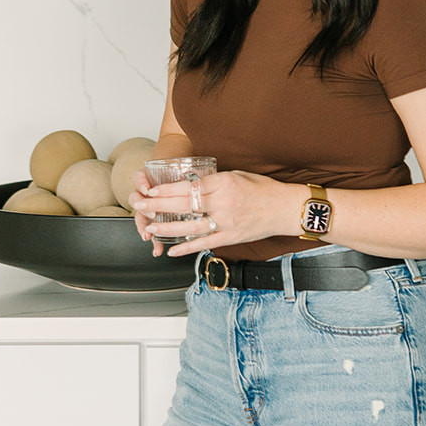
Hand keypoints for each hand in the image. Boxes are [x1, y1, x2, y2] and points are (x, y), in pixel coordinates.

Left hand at [130, 169, 303, 256]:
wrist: (285, 208)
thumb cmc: (262, 188)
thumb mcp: (236, 175)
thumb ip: (213, 181)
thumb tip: (190, 184)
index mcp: (223, 183)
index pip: (188, 187)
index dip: (166, 189)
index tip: (151, 190)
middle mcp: (223, 203)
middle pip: (184, 205)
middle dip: (158, 206)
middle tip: (140, 205)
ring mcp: (227, 223)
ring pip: (191, 227)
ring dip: (167, 228)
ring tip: (149, 228)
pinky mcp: (231, 238)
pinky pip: (205, 244)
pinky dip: (187, 247)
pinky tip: (172, 250)